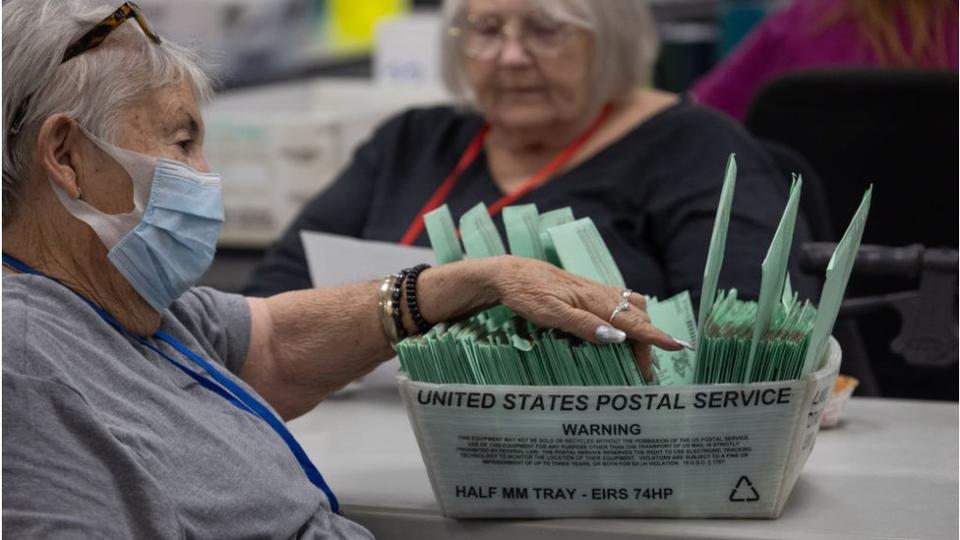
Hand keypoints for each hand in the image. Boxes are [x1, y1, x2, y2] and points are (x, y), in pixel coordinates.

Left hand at [486, 256, 682, 380]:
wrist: (508, 273)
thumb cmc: (525, 293)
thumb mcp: (550, 313)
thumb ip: (583, 325)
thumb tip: (617, 337)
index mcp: (594, 300)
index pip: (633, 321)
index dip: (655, 336)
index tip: (676, 347)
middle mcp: (600, 293)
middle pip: (637, 316)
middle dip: (648, 341)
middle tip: (644, 371)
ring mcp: (594, 290)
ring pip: (631, 307)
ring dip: (641, 328)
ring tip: (639, 353)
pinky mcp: (587, 291)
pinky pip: (619, 302)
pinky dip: (630, 317)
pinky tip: (624, 329)